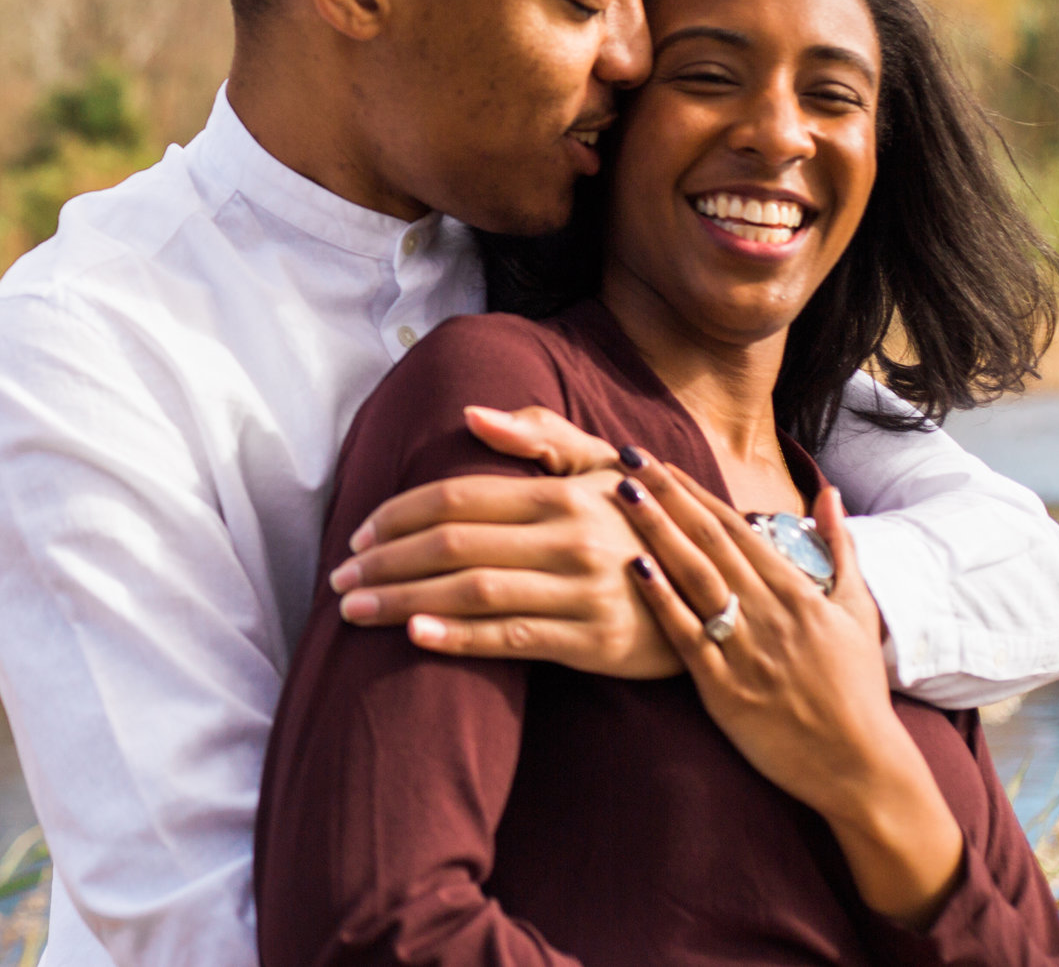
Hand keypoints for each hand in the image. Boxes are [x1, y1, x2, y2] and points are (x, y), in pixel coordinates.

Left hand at [328, 404, 681, 678]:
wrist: (719, 592)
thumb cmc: (643, 524)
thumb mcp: (603, 466)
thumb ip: (540, 435)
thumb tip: (474, 415)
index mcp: (561, 493)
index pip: (457, 498)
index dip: (398, 513)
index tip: (358, 533)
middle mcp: (568, 538)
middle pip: (452, 545)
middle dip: (384, 561)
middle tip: (339, 576)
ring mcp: (581, 592)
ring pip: (471, 593)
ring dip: (402, 600)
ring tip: (353, 610)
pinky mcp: (592, 644)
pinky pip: (511, 640)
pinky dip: (458, 638)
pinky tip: (414, 637)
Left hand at [618, 457, 964, 928]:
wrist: (861, 766)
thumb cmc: (858, 690)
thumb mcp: (859, 613)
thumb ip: (842, 550)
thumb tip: (830, 494)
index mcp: (797, 593)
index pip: (737, 529)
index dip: (696, 492)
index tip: (663, 463)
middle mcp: (770, 613)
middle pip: (709, 541)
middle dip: (667, 495)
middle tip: (629, 457)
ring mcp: (747, 650)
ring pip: (695, 578)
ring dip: (657, 531)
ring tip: (624, 493)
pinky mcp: (726, 690)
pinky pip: (688, 638)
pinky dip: (661, 601)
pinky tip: (634, 568)